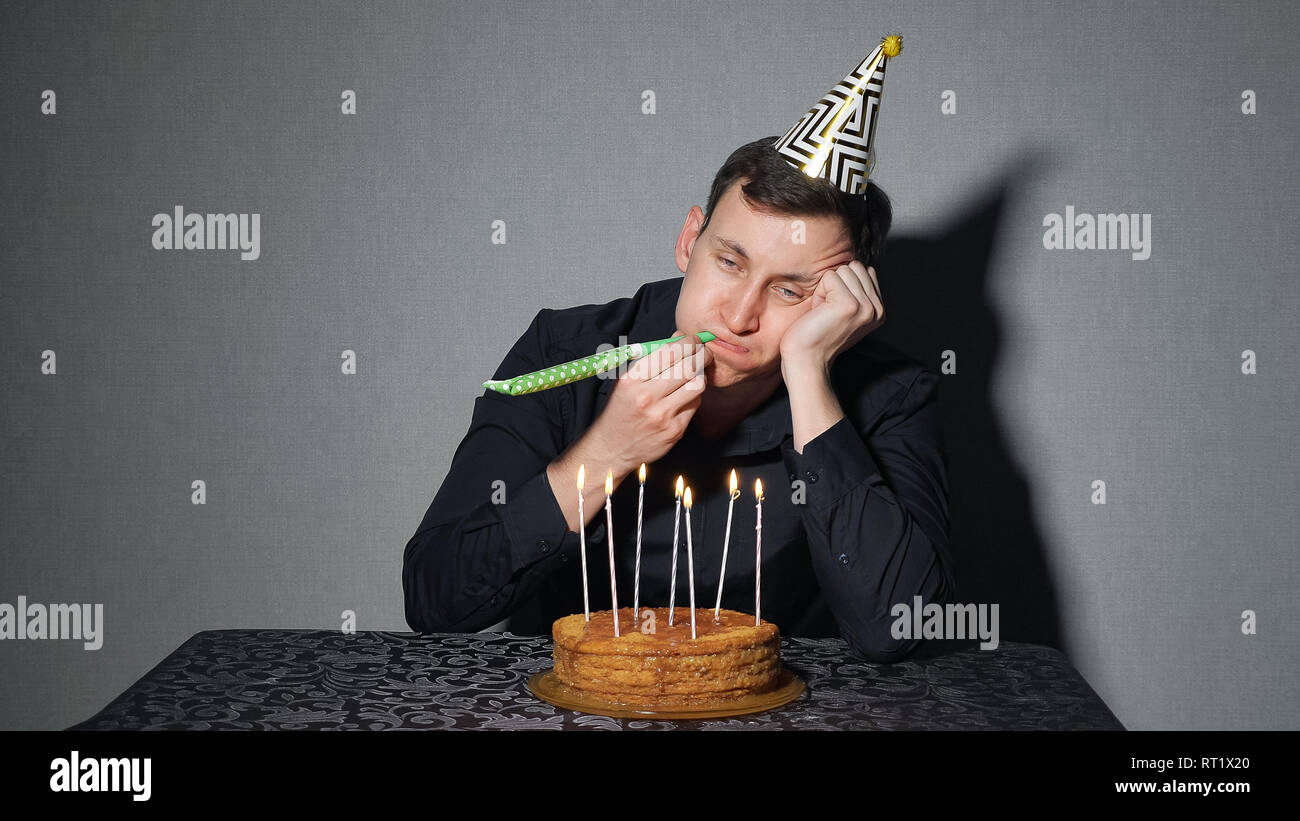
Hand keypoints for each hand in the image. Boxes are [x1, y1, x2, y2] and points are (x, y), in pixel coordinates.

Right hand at [587, 331, 711, 475]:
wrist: (612, 447)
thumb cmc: (621, 409)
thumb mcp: (627, 380)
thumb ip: (652, 359)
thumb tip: (679, 339)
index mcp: (632, 380)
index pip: (669, 353)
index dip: (688, 342)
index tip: (694, 340)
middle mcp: (646, 397)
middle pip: (688, 367)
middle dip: (702, 355)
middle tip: (705, 352)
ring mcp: (662, 416)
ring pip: (697, 385)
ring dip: (701, 375)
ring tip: (696, 372)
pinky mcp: (675, 431)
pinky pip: (695, 405)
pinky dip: (694, 396)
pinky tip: (686, 394)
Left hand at [779, 261, 883, 372]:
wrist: (806, 360)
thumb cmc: (817, 335)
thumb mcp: (845, 311)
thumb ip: (856, 291)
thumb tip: (853, 264)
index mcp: (879, 310)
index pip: (865, 271)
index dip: (843, 284)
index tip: (835, 309)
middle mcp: (877, 309)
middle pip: (855, 266)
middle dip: (836, 284)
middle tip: (827, 310)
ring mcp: (866, 306)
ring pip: (844, 269)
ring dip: (827, 288)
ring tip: (824, 311)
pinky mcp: (850, 305)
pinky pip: (830, 276)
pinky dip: (819, 292)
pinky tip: (819, 312)